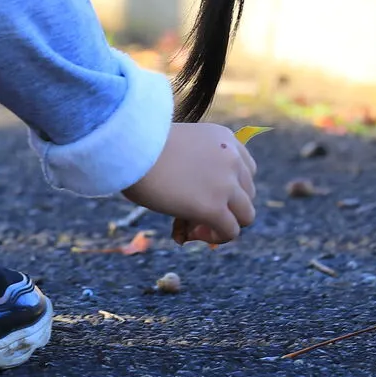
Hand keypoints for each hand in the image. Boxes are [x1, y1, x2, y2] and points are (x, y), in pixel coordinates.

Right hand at [122, 121, 256, 243]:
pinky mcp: (214, 207)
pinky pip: (231, 231)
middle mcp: (232, 159)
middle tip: (194, 215)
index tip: (202, 195)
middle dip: (225, 207)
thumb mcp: (178, 147)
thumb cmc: (138, 143)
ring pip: (246, 215)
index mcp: (224, 138)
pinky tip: (191, 234)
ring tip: (194, 228)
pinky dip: (216, 237)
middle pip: (246, 193)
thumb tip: (192, 202)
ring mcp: (226, 184)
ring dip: (224, 224)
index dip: (227, 188)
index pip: (244, 170)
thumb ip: (193, 167)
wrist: (129, 146)